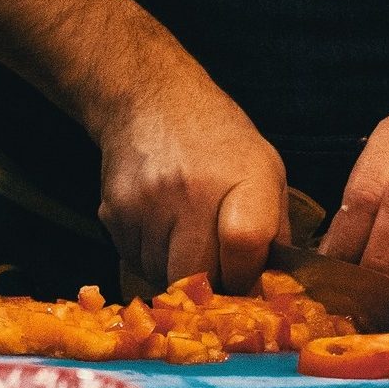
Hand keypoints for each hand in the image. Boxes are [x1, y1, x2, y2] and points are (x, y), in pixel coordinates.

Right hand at [95, 65, 290, 292]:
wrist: (151, 100)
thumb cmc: (219, 140)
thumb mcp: (266, 169)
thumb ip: (274, 229)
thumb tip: (272, 285)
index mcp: (244, 177)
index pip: (245, 245)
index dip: (247, 274)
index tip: (245, 276)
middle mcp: (192, 189)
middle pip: (199, 277)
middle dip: (212, 286)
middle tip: (218, 269)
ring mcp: (147, 203)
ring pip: (164, 277)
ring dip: (179, 273)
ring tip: (188, 237)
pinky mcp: (113, 214)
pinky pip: (136, 262)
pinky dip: (153, 259)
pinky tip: (163, 228)